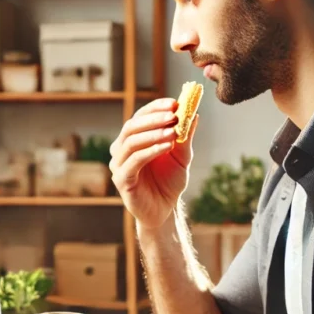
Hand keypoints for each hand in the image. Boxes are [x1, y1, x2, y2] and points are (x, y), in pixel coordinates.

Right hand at [110, 98, 197, 228]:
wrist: (165, 210)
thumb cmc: (169, 182)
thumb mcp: (182, 157)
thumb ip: (185, 136)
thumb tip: (194, 113)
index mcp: (133, 140)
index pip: (140, 116)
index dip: (156, 107)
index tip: (175, 102)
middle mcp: (121, 149)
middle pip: (132, 126)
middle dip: (154, 118)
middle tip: (173, 115)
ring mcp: (119, 165)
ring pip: (131, 142)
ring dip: (153, 134)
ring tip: (173, 132)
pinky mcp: (122, 180)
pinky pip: (134, 161)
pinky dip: (151, 151)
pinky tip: (167, 146)